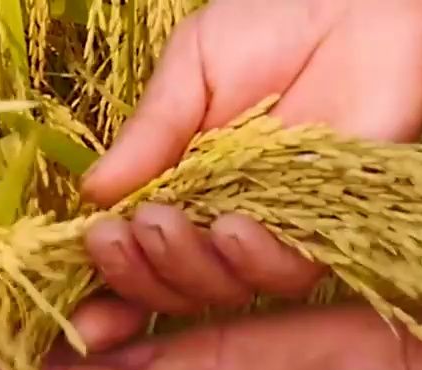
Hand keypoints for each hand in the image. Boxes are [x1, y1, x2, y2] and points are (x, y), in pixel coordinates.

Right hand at [81, 0, 421, 313]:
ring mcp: (283, 233)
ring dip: (189, 268)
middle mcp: (231, 225)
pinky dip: (257, 260)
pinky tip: (232, 229)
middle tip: (126, 231)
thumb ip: (151, 133)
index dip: (111, 284)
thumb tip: (92, 194)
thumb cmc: (276, 21)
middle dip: (143, 273)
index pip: (144, 256)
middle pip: (179, 288)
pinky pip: (294, 271)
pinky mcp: (340, 228)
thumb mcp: (192, 68)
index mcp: (190, 194)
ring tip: (166, 224)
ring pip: (230, 290)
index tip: (81, 281)